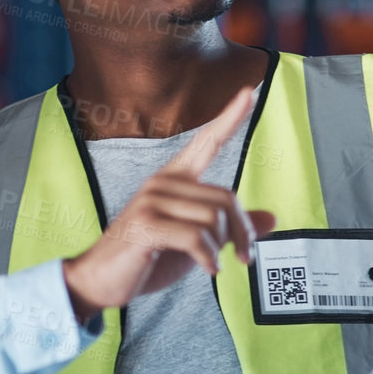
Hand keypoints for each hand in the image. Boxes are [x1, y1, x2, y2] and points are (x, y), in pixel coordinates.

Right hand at [62, 87, 276, 321]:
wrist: (101, 281)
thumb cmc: (147, 259)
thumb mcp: (196, 243)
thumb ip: (229, 228)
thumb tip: (271, 218)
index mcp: (173, 180)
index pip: (206, 142)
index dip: (229, 118)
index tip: (249, 92)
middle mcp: (162, 183)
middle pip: (225, 198)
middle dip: (242, 232)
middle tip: (245, 256)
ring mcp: (151, 201)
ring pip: (214, 219)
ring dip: (222, 249)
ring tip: (214, 264)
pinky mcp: (146, 224)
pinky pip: (197, 238)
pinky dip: (209, 259)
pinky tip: (207, 268)